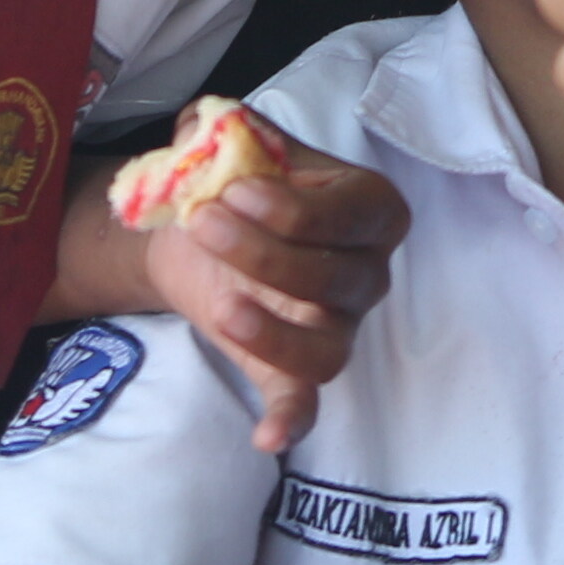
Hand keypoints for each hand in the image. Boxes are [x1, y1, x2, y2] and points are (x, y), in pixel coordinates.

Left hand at [143, 138, 409, 453]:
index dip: (295, 212)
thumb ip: (225, 127)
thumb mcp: (232, 141)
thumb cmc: (235, 180)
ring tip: (225, 307)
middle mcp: (366, 271)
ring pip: (330, 349)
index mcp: (368, 208)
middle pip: (339, 281)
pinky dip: (290, 423)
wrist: (196, 228)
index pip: (351, 217)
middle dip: (267, 255)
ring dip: (277, 334)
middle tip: (204, 223)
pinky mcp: (297, 368)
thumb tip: (211, 132)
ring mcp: (338, 326)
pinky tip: (264, 437)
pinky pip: (307, 404)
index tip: (234, 193)